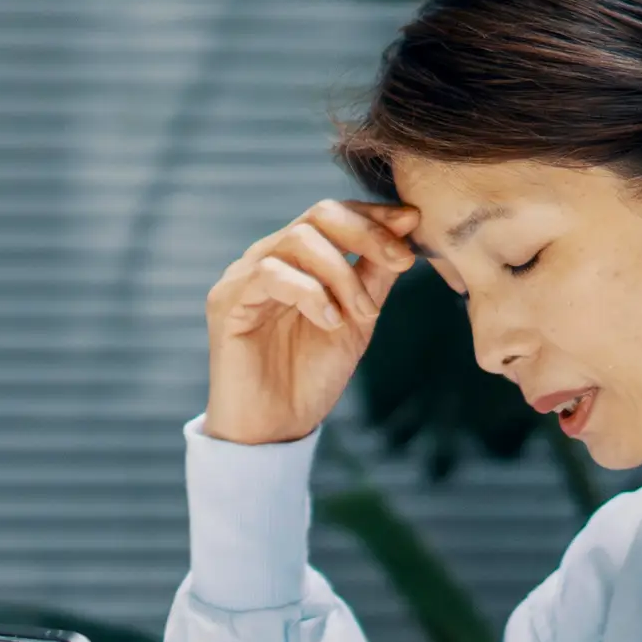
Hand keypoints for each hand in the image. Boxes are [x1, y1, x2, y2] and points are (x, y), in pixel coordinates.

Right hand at [200, 203, 420, 446]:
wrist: (274, 428)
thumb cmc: (311, 375)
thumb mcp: (358, 318)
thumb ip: (375, 275)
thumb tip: (406, 226)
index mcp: (297, 260)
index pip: (334, 215)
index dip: (374, 214)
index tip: (413, 223)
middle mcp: (268, 258)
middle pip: (318, 215)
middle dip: (367, 233)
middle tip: (401, 262)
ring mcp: (244, 277)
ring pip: (298, 240)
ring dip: (343, 274)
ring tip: (363, 315)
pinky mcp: (228, 301)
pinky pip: (271, 274)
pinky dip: (310, 293)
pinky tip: (330, 322)